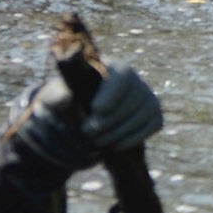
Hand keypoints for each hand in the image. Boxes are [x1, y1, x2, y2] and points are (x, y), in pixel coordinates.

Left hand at [4, 64, 163, 177]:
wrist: (82, 116)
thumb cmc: (69, 100)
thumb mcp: (58, 96)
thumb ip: (60, 96)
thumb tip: (67, 98)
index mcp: (111, 66)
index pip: (121, 74)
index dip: (112, 92)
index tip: (95, 109)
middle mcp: (133, 78)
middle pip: (134, 96)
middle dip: (112, 118)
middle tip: (88, 132)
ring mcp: (146, 95)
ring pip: (145, 110)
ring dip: (121, 131)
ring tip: (98, 141)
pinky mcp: (153, 114)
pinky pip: (154, 123)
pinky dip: (136, 136)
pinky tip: (116, 146)